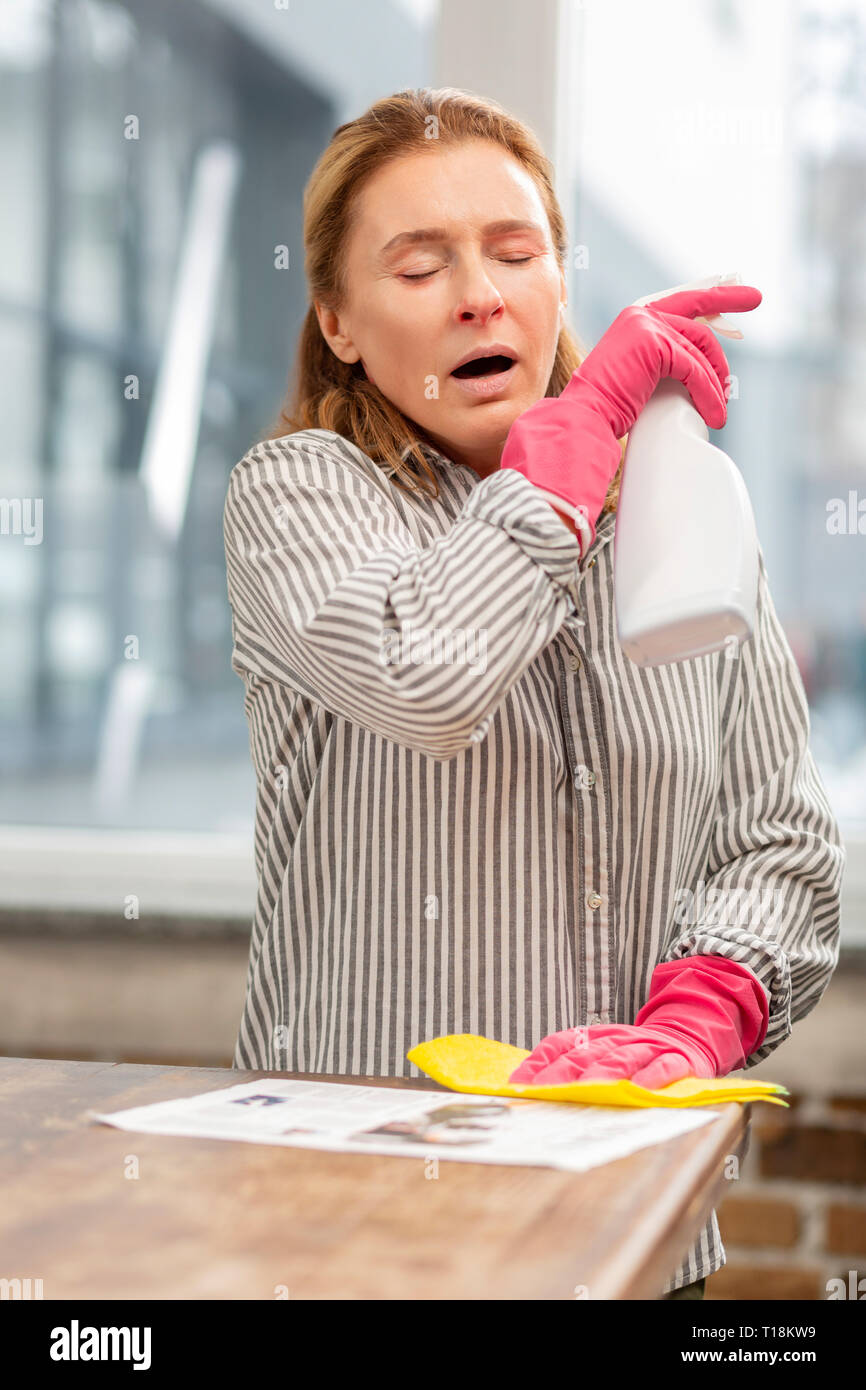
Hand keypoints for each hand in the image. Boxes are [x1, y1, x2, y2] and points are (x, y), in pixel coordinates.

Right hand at [499, 283, 761, 556]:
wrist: (584, 418)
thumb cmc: (608, 408)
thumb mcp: (643, 376)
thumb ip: (666, 362)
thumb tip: (701, 369)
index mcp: (635, 320)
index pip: (682, 299)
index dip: (711, 292)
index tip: (735, 288)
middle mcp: (640, 315)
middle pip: (698, 306)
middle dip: (729, 296)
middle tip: (756, 298)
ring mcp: (646, 326)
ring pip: (700, 348)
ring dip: (716, 382)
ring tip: (720, 411)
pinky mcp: (655, 345)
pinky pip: (694, 368)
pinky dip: (708, 392)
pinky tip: (713, 413)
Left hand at [507, 1022, 714, 1089]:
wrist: (686, 1035)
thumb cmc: (634, 1053)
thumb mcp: (601, 1051)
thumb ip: (571, 1064)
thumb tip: (529, 1087)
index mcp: (595, 1036)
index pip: (560, 1044)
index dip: (538, 1062)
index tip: (518, 1083)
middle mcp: (616, 1039)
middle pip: (585, 1054)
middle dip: (561, 1074)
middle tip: (543, 1093)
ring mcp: (645, 1048)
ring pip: (620, 1059)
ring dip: (601, 1075)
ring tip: (586, 1090)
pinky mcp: (675, 1060)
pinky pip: (662, 1068)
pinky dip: (651, 1077)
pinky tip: (640, 1089)